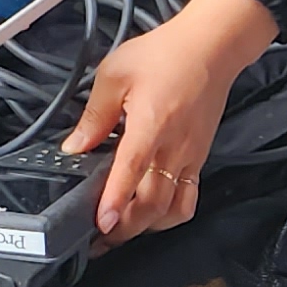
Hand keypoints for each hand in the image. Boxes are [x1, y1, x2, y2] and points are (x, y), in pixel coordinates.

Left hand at [66, 0, 276, 242]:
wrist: (211, 48)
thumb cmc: (165, 55)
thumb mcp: (116, 74)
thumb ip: (94, 115)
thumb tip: (75, 145)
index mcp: (151, 127)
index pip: (130, 174)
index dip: (115, 203)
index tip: (100, 225)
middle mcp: (174, 149)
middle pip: (153, 204)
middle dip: (126, 228)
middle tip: (100, 238)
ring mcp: (191, 157)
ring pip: (173, 209)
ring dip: (148, 226)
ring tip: (123, 230)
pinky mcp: (199, 158)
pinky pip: (189, 198)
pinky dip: (170, 214)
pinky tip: (151, 213)